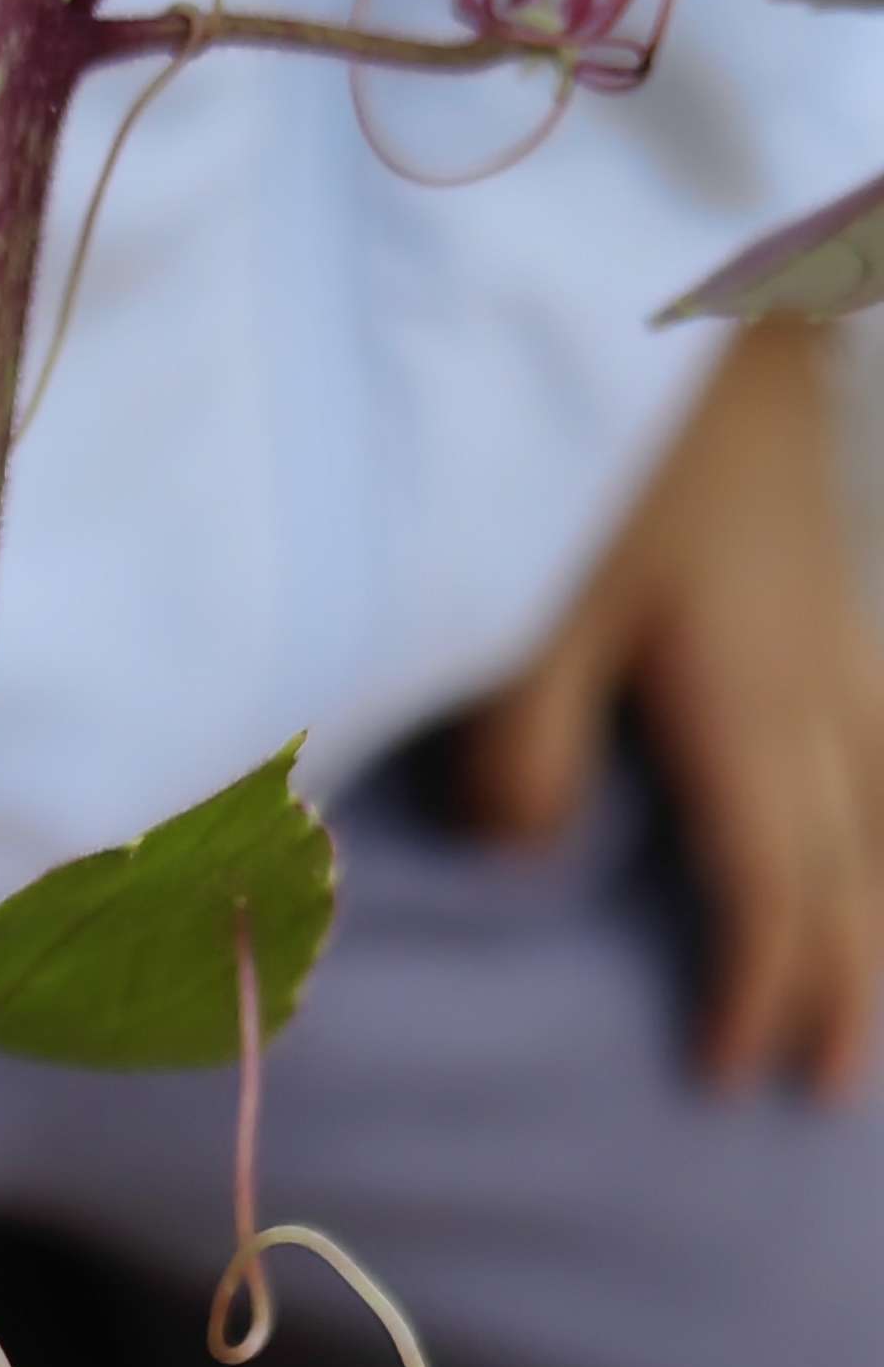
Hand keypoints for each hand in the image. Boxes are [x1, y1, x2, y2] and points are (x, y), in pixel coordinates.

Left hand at [460, 317, 883, 1094]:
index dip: (758, 989)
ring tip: (878, 996)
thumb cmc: (593, 443)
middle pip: (852, 861)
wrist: (684, 274)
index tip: (730, 1078)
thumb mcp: (520, 604)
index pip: (771, 884)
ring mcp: (839, 624)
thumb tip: (532, 858)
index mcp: (747, 699)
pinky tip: (874, 825)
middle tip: (837, 1091)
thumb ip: (519, 750)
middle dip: (849, 981)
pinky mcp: (829, 584)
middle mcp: (819, 676)